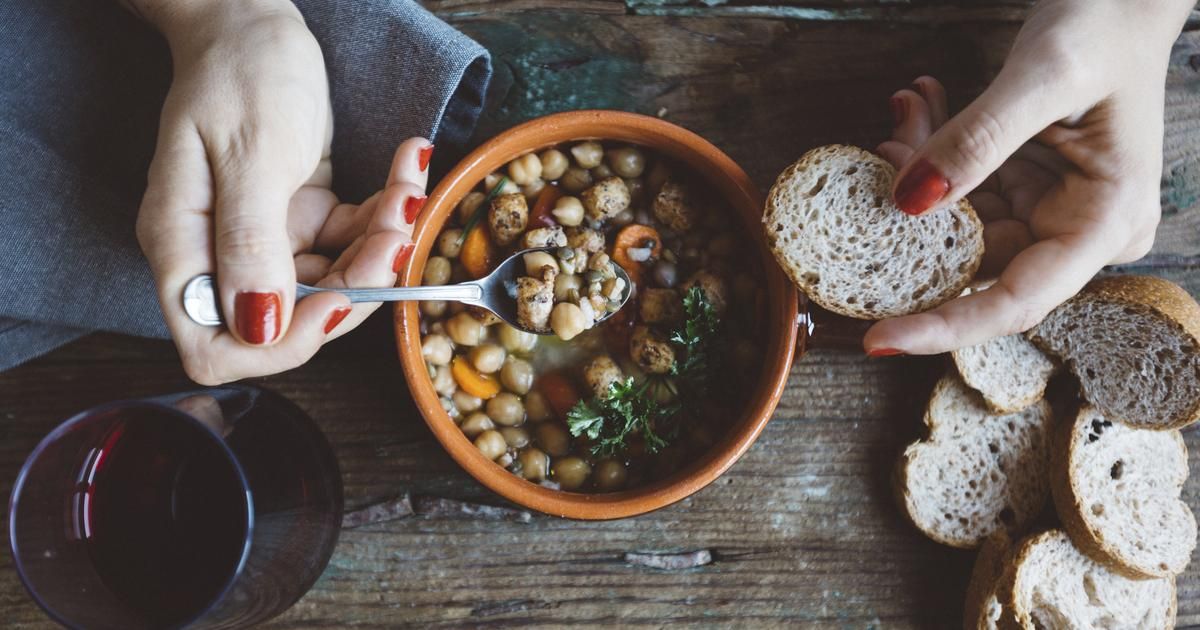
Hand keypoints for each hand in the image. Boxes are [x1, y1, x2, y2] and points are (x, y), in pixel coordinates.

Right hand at [132, 0, 431, 383]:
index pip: (216, 346)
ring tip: (408, 190)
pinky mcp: (301, 220)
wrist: (253, 21)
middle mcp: (220, 254)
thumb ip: (250, 241)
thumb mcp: (250, 152)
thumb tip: (258, 326)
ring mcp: (263, 240)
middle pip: (292, 321)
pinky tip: (406, 169)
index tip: (338, 300)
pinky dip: (385, 215)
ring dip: (382, 246)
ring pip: (336, 284)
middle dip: (358, 284)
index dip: (280, 344)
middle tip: (397, 231)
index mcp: (185, 247)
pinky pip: (352, 242)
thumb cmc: (239, 72)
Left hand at [863, 0, 1193, 354]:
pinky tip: (918, 106)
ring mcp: (1050, 209)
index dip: (943, 325)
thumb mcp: (1045, 75)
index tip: (876, 338)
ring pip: (956, 219)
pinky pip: (962, 188)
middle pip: (973, 257)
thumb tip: (908, 202)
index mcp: (1106, 222)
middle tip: (884, 146)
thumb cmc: (1107, 26)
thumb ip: (977, 140)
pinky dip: (931, 152)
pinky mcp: (1025, 186)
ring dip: (918, 168)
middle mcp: (1079, 228)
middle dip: (914, 215)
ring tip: (907, 109)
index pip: (1014, 301)